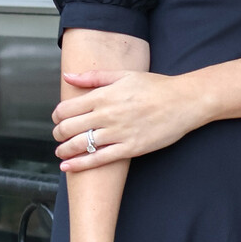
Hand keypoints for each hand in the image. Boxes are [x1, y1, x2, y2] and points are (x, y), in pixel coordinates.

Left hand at [53, 68, 206, 169]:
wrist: (183, 102)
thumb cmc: (156, 86)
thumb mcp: (124, 74)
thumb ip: (94, 77)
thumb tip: (68, 77)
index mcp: (103, 95)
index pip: (67, 108)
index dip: (57, 115)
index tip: (57, 118)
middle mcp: (107, 114)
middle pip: (69, 128)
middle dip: (58, 134)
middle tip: (58, 136)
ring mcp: (118, 133)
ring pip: (81, 144)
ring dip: (65, 150)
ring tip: (61, 152)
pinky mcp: (129, 148)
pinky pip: (98, 159)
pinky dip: (80, 164)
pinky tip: (68, 166)